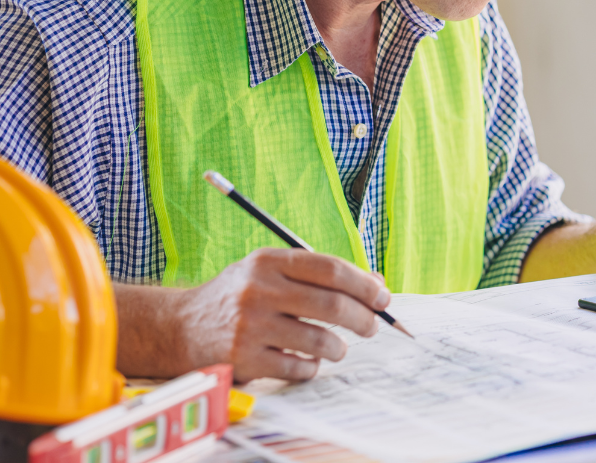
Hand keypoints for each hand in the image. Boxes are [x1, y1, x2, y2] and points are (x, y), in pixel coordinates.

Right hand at [116, 248, 390, 381]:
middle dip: (362, 318)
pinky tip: (309, 361)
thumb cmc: (239, 295)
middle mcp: (259, 289)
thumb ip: (319, 274)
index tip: (383, 297)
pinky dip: (312, 367)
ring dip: (338, 347)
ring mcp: (250, 326)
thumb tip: (377, 282)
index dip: (363, 284)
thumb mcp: (272, 271)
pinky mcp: (244, 358)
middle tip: (372, 326)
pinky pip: (297, 367)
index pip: (330, 268)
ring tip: (338, 347)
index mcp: (270, 260)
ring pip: (318, 340)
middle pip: (330, 304)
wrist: (179, 326)